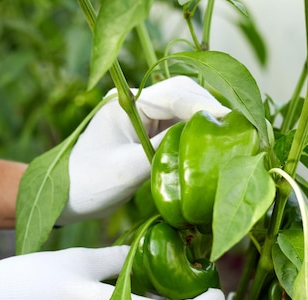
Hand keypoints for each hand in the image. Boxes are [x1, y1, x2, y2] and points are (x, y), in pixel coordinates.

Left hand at [57, 76, 229, 224]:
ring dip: (207, 120)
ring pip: (186, 108)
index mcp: (127, 103)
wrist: (67, 198)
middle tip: (240, 130)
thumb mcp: (125, 169)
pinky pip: (180, 126)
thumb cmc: (87, 184)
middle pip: (185, 93)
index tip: (235, 122)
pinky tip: (213, 146)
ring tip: (233, 137)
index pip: (176, 95)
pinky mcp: (149, 132)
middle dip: (212, 108)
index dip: (208, 107)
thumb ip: (162, 151)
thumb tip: (202, 140)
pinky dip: (197, 134)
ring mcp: (144, 116)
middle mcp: (137, 102)